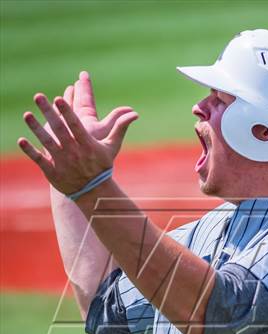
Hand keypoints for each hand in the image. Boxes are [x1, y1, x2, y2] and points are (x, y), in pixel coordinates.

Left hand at [18, 71, 137, 194]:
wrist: (93, 192)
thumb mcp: (111, 147)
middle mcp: (74, 152)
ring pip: (47, 143)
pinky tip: (21, 140)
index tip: (59, 99)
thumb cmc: (101, 166)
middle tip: (38, 96)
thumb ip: (120, 128)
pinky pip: (40, 160)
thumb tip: (134, 113)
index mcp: (87, 145)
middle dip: (49, 113)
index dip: (67, 112)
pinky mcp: (53, 172)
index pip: (76, 126)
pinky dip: (31, 151)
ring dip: (36, 128)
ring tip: (27, 114)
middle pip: (59, 130)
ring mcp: (62, 162)